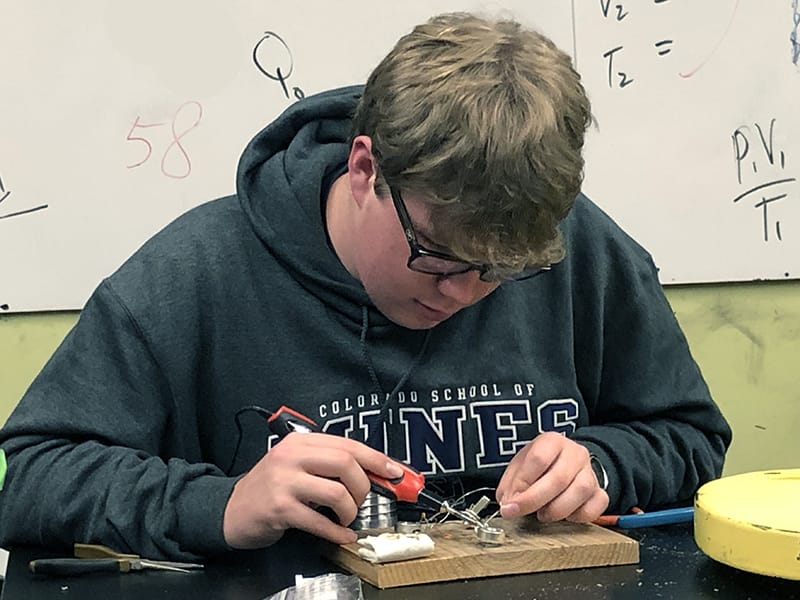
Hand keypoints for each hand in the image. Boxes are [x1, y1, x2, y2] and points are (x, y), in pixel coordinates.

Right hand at [223, 432, 403, 548]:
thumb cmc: (270, 488)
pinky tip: (342, 535)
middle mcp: (292, 457)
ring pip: (336, 492)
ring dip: (350, 510)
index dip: (376, 458)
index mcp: (300, 443)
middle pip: (345, 463)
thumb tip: (373, 473)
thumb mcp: (296, 466)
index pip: (347, 444)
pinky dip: (337, 531)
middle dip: (363, 486)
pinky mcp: (279, 509)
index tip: (395, 471)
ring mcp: (284, 482)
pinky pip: (319, 521)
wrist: (231, 509)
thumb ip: (328, 465)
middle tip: (361, 500)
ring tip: (346, 518)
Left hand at [495, 432, 608, 522]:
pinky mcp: (600, 491)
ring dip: (557, 510)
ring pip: (580, 491)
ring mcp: (590, 472)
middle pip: (558, 478)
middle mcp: (575, 453)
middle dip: (533, 500)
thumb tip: (508, 503)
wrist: (564, 463)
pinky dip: (580, 516)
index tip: (509, 500)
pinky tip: (565, 516)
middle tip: (516, 512)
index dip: (522, 482)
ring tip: (542, 514)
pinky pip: (597, 505)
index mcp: (552, 441)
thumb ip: (511, 484)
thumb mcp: (519, 466)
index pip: (539, 459)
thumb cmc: (539, 465)